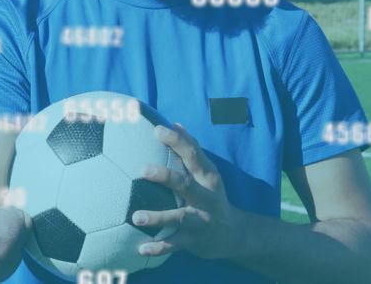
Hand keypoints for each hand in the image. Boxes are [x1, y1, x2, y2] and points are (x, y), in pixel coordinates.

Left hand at [133, 123, 244, 259]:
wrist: (234, 233)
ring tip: (136, 217)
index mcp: (207, 177)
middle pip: (185, 184)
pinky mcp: (194, 241)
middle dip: (165, 176)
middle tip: (143, 169)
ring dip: (157, 217)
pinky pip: (174, 245)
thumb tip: (175, 123)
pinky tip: (141, 248)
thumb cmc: (212, 195)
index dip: (177, 140)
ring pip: (178, 218)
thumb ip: (191, 150)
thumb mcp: (207, 172)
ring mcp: (200, 220)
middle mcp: (206, 197)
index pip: (193, 154)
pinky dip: (158, 247)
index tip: (157, 130)